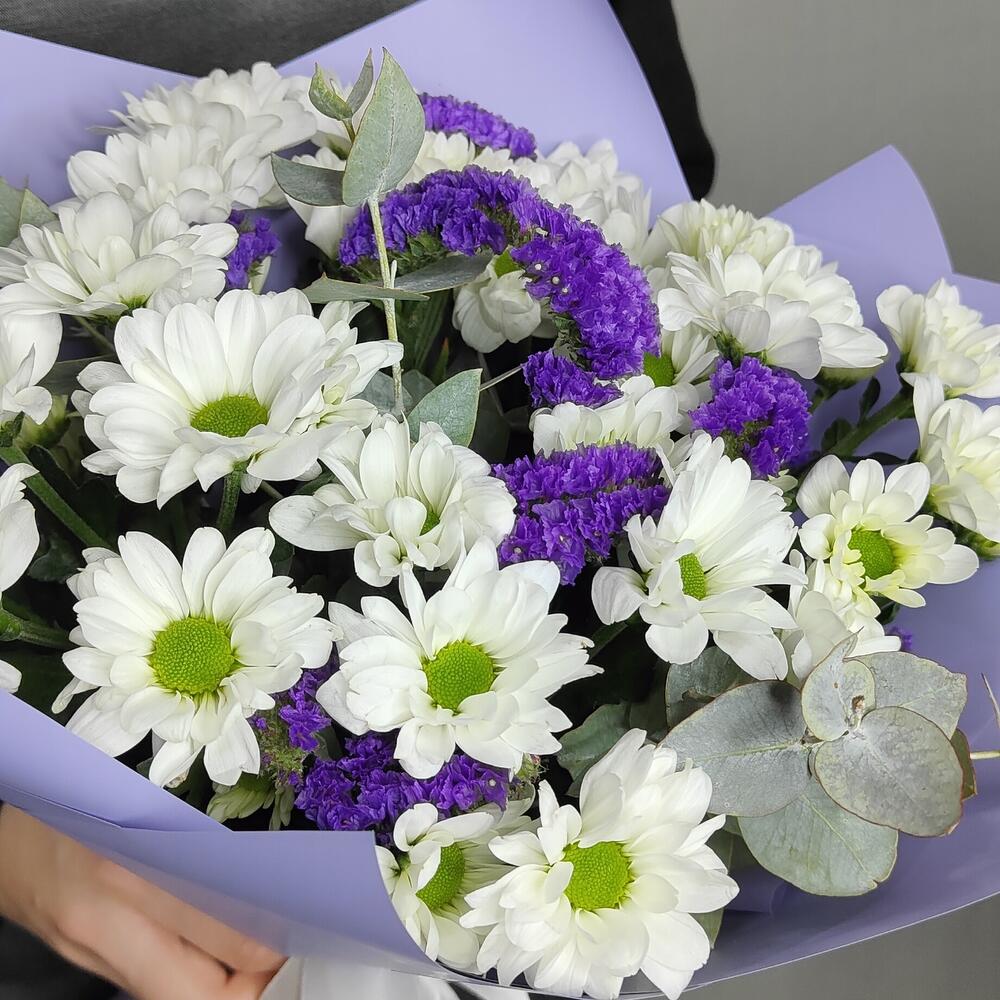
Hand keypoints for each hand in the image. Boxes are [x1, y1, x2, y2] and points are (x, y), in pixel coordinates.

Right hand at [0, 805, 284, 999]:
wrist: (3, 839)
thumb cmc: (78, 806)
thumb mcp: (142, 809)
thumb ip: (197, 849)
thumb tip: (265, 882)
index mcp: (134, 873)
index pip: (225, 935)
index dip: (272, 943)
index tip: (306, 923)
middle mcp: (113, 926)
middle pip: (208, 991)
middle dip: (256, 980)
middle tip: (291, 948)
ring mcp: (97, 956)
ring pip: (183, 999)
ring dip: (228, 985)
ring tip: (261, 953)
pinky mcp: (89, 967)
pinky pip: (155, 989)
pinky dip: (194, 981)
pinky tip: (217, 955)